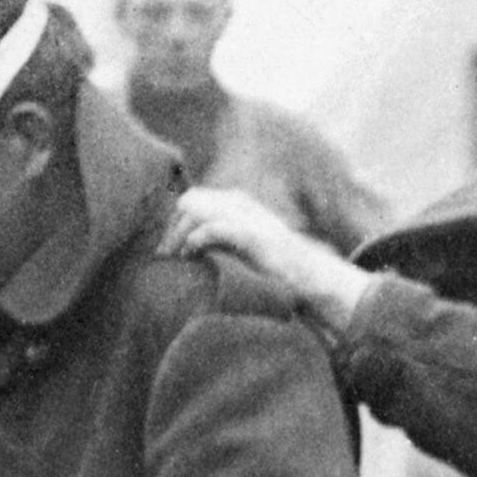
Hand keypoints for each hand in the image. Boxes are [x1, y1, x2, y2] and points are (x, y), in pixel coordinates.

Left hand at [169, 185, 376, 328]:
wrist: (309, 277)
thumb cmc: (276, 268)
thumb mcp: (243, 246)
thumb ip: (220, 239)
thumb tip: (187, 246)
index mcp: (238, 202)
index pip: (193, 199)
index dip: (176, 222)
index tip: (169, 248)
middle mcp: (241, 204)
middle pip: (190, 200)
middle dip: (173, 226)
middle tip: (167, 255)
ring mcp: (247, 217)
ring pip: (196, 210)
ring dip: (180, 233)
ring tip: (176, 257)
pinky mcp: (251, 236)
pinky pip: (212, 229)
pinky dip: (197, 240)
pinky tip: (192, 254)